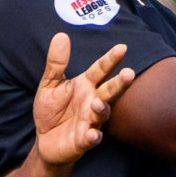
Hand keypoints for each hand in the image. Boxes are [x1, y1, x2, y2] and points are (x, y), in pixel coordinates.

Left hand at [32, 35, 134, 166]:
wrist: (46, 140)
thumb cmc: (52, 110)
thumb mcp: (50, 84)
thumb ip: (56, 63)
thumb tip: (61, 35)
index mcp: (86, 86)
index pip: (100, 70)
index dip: (111, 60)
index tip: (122, 47)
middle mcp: (93, 101)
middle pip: (110, 90)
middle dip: (120, 83)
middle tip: (129, 73)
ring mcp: (91, 121)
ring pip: (103, 113)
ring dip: (102, 108)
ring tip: (97, 103)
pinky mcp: (85, 140)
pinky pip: (92, 138)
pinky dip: (94, 136)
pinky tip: (93, 133)